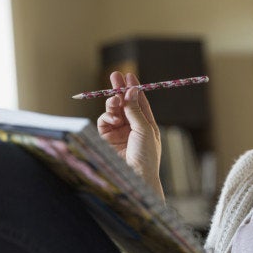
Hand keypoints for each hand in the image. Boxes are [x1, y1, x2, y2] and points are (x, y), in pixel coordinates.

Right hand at [97, 72, 163, 201]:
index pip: (139, 102)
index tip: (129, 75)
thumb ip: (135, 110)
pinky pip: (105, 122)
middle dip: (120, 90)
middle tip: (114, 76)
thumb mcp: (144, 129)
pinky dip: (107, 117)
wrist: (135, 177)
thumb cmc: (146, 155)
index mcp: (147, 124)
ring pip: (114, 111)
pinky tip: (111, 118)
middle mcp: (133, 127)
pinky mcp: (107, 139)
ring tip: (113, 100)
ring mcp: (120, 133)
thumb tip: (131, 90)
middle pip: (125, 104)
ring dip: (113, 103)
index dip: (134, 88)